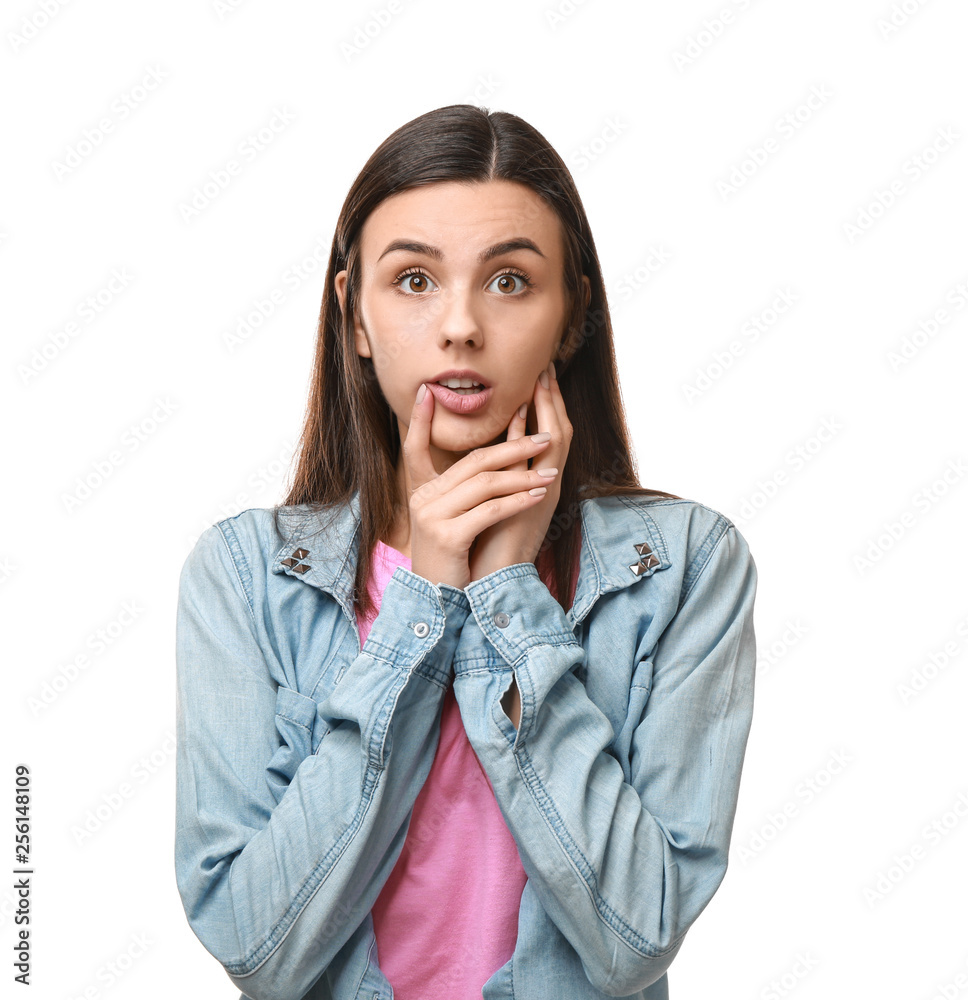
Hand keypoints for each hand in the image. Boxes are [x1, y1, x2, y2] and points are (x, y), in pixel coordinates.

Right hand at [404, 378, 559, 590]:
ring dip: (523, 475)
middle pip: (474, 462)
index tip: (435, 392)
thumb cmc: (451, 559)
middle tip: (546, 436)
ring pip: (485, 484)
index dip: (425, 420)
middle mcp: (424, 499)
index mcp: (422, 491)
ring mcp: (433, 517)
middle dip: (514, 446)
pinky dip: (517, 501)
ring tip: (550, 472)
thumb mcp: (449, 520)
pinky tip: (538, 495)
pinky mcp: (448, 537)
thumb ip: (460, 492)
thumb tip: (489, 463)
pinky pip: (490, 510)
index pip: (420, 446)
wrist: (436, 601)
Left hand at [469, 361, 571, 582]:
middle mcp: (544, 484)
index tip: (538, 378)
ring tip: (544, 378)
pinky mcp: (531, 503)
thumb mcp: (490, 501)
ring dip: (550, 409)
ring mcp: (541, 492)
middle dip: (552, 399)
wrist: (488, 579)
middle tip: (547, 367)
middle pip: (558, 432)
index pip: (545, 436)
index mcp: (534, 483)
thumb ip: (494, 477)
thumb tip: (484, 454)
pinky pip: (537, 462)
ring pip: (555, 442)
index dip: (544, 406)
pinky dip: (533, 436)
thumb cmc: (484, 545)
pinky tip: (525, 412)